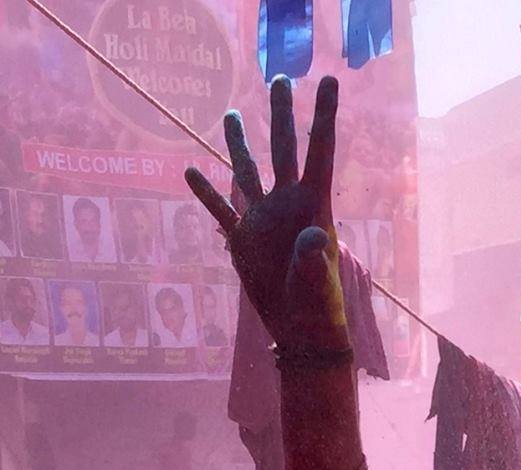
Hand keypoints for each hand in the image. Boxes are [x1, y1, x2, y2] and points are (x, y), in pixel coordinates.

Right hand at [186, 76, 346, 350]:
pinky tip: (189, 172)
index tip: (327, 80)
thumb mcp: (318, 284)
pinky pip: (221, 211)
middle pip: (283, 149)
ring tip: (229, 113)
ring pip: (248, 171)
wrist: (302, 334)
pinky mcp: (244, 241)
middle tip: (279, 79)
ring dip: (237, 143)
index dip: (323, 114)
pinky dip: (205, 193)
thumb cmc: (319, 311)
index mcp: (313, 206)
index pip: (319, 150)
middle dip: (282, 114)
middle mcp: (288, 205)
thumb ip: (313, 259)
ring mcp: (264, 220)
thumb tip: (314, 239)